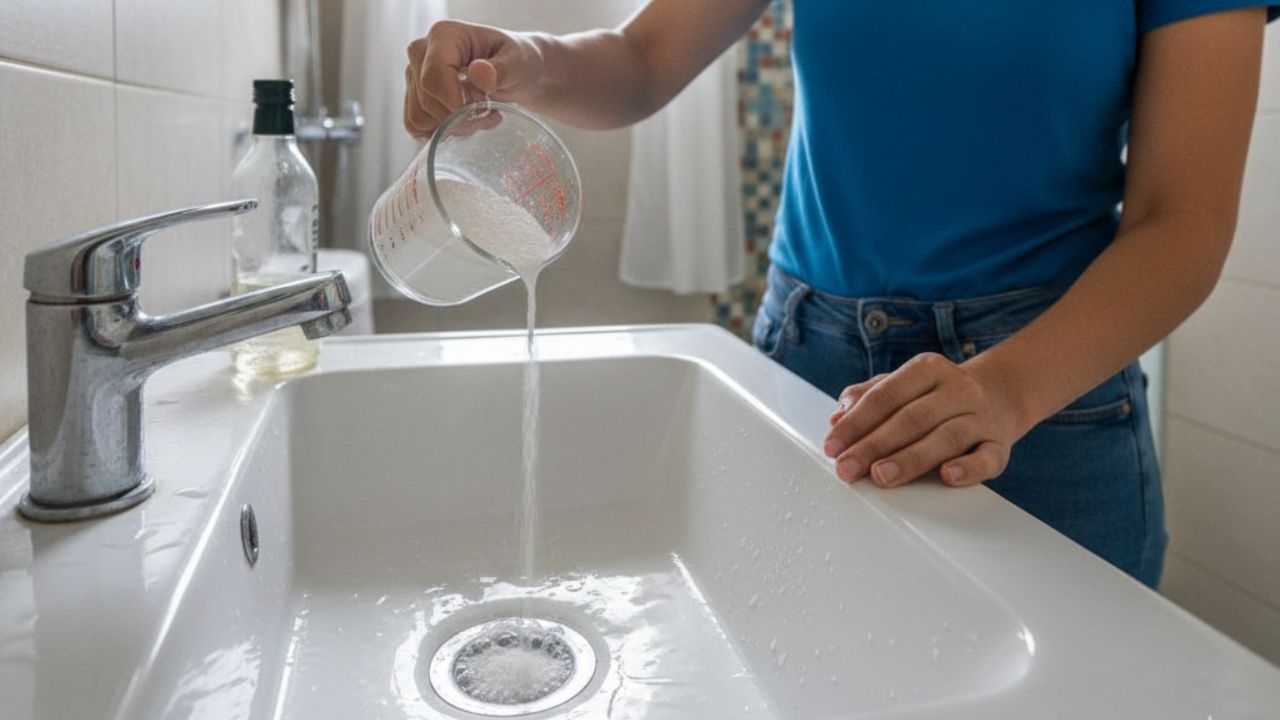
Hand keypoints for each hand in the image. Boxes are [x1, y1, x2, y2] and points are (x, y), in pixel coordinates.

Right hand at [404, 21, 541, 138]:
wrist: (516, 71)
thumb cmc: (517, 62)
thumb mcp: (519, 63)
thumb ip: (501, 68)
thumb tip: (479, 72)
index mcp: (444, 35)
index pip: (432, 78)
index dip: (455, 103)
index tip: (484, 108)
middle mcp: (422, 52)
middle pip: (426, 101)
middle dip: (459, 117)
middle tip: (490, 110)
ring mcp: (415, 75)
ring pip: (419, 118)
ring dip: (453, 127)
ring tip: (480, 115)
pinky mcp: (414, 97)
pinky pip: (416, 127)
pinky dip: (442, 132)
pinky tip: (466, 123)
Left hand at [823, 353, 1028, 487]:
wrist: (1000, 395)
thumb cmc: (937, 395)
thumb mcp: (903, 385)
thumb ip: (868, 397)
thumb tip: (836, 417)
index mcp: (927, 369)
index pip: (885, 396)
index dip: (856, 422)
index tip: (832, 446)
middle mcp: (956, 389)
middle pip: (911, 418)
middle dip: (874, 445)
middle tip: (847, 468)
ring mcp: (980, 417)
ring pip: (945, 438)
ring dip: (910, 459)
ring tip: (881, 475)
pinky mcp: (999, 444)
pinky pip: (987, 457)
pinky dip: (969, 468)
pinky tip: (948, 476)